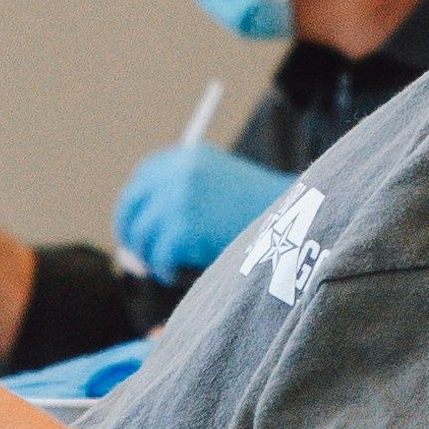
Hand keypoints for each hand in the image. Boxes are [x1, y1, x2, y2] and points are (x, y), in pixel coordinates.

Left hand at [113, 139, 287, 282]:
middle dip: (132, 235)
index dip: (133, 209)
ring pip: (143, 238)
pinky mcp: (181, 230)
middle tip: (140, 259)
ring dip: (156, 258)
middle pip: (131, 207)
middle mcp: (176, 173)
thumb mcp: (219, 186)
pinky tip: (188, 272)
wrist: (298, 222)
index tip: (134, 229)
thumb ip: (178, 199)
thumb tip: (131, 238)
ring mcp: (176, 200)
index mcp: (184, 156)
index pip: (140, 181)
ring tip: (179, 266)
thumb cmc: (260, 212)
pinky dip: (169, 272)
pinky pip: (159, 259)